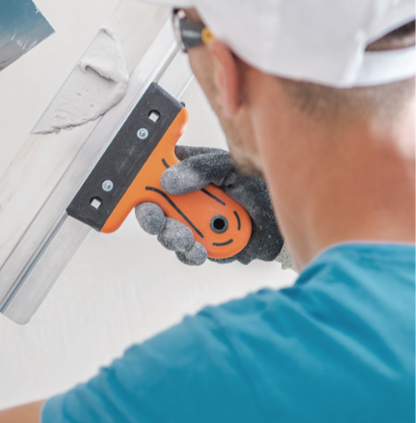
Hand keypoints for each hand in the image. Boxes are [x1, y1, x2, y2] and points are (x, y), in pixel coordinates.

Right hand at [135, 146, 282, 265]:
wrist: (283, 217)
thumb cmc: (257, 184)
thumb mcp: (228, 167)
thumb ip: (201, 169)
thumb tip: (168, 181)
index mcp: (185, 172)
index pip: (152, 177)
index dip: (140, 187)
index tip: (143, 197)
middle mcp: (184, 199)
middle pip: (153, 210)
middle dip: (153, 220)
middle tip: (160, 223)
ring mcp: (192, 223)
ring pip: (168, 235)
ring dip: (174, 239)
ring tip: (188, 241)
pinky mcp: (204, 245)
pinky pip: (188, 253)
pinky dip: (192, 254)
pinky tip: (201, 251)